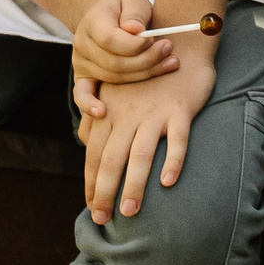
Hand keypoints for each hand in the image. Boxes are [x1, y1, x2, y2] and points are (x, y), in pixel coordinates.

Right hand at [70, 0, 175, 118]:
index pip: (111, 40)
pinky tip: (102, 112)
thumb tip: (136, 30)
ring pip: (113, 77)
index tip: (155, 39)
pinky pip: (81, 93)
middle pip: (115, 62)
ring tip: (169, 63)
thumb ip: (135, 14)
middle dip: (147, 60)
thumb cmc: (126, 9)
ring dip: (143, 74)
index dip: (135, 44)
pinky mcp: (83, 76)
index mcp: (92, 22)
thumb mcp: (133, 1)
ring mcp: (81, 63)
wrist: (109, 15)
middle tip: (169, 50)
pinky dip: (89, 104)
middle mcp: (82, 44)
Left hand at [78, 57, 215, 223]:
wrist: (180, 45)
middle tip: (102, 219)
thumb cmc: (146, 75)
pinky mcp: (180, 110)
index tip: (91, 206)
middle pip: (111, 159)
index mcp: (110, 112)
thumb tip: (83, 140)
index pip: (94, 154)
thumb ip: (98, 115)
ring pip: (140, 155)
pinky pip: (177, 140)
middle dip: (104, 192)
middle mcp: (128, 114)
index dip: (90, 182)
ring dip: (133, 186)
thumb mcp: (116, 90)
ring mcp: (155, 113)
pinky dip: (172, 161)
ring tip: (129, 211)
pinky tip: (168, 182)